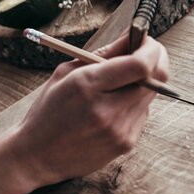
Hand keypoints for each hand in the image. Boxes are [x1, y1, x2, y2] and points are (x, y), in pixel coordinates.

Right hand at [11, 33, 169, 188]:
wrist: (37, 156)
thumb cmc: (47, 111)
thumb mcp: (64, 74)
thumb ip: (101, 54)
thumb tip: (130, 36)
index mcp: (86, 85)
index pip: (140, 65)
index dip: (151, 48)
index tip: (144, 39)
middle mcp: (107, 109)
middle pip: (156, 78)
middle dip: (155, 60)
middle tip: (143, 53)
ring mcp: (119, 130)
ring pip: (150, 95)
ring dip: (141, 83)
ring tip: (115, 86)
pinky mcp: (125, 144)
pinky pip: (142, 114)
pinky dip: (132, 104)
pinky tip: (110, 109)